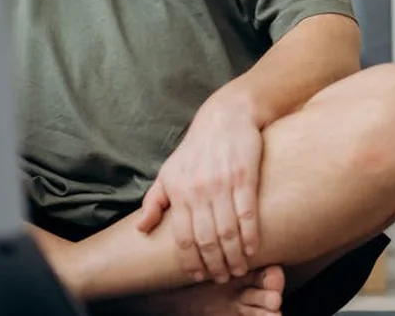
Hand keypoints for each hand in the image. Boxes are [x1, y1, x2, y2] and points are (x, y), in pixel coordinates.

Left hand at [136, 92, 262, 282]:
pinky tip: (253, 250)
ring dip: (234, 256)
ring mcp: (222, 183)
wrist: (225, 116)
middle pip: (206, 238)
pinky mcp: (244, 177)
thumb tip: (141, 229)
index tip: (198, 275)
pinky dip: (250, 236)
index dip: (190, 261)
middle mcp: (198, 189)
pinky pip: (248, 213)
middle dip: (214, 264)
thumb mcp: (168, 172)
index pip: (182, 236)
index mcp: (178, 190)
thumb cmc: (196, 148)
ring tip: (238, 269)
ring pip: (227, 230)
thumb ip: (154, 202)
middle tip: (222, 277)